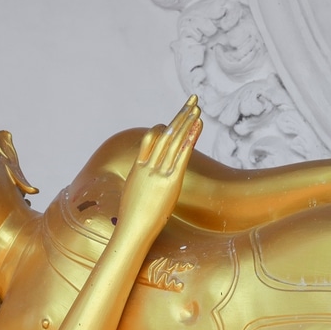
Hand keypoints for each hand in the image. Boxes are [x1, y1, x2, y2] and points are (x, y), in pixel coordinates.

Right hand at [119, 95, 202, 230]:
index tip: (174, 121)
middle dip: (180, 116)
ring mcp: (158, 173)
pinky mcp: (170, 182)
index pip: (150, 139)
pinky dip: (190, 138)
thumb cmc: (132, 219)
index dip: (164, 128)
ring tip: (197, 108)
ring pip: (174, 141)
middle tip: (191, 100)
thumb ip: (139, 185)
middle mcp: (148, 166)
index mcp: (138, 168)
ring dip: (186, 122)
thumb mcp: (133, 196)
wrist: (132, 229)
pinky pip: (181, 155)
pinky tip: (198, 126)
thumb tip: (140, 188)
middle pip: (165, 134)